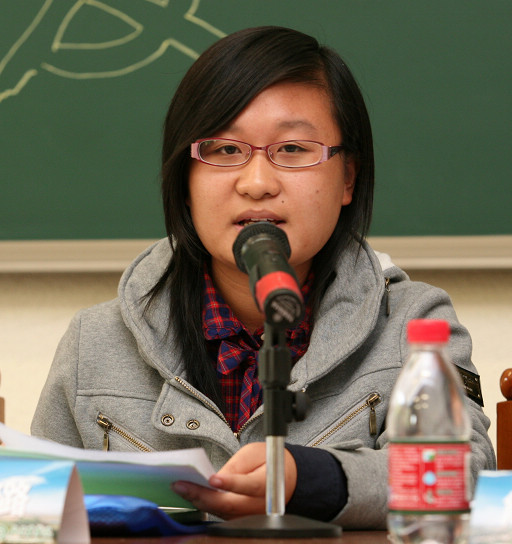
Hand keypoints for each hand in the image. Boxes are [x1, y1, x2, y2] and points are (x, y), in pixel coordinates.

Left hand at [172, 442, 296, 519]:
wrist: (287, 478)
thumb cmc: (271, 461)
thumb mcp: (256, 453)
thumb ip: (238, 465)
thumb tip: (216, 477)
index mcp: (267, 483)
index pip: (248, 486)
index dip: (230, 483)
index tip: (212, 478)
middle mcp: (259, 505)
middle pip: (228, 505)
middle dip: (202, 496)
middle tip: (181, 485)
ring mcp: (250, 515)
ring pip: (222, 512)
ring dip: (199, 501)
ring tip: (180, 488)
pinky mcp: (242, 519)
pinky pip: (221, 514)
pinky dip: (205, 505)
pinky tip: (191, 495)